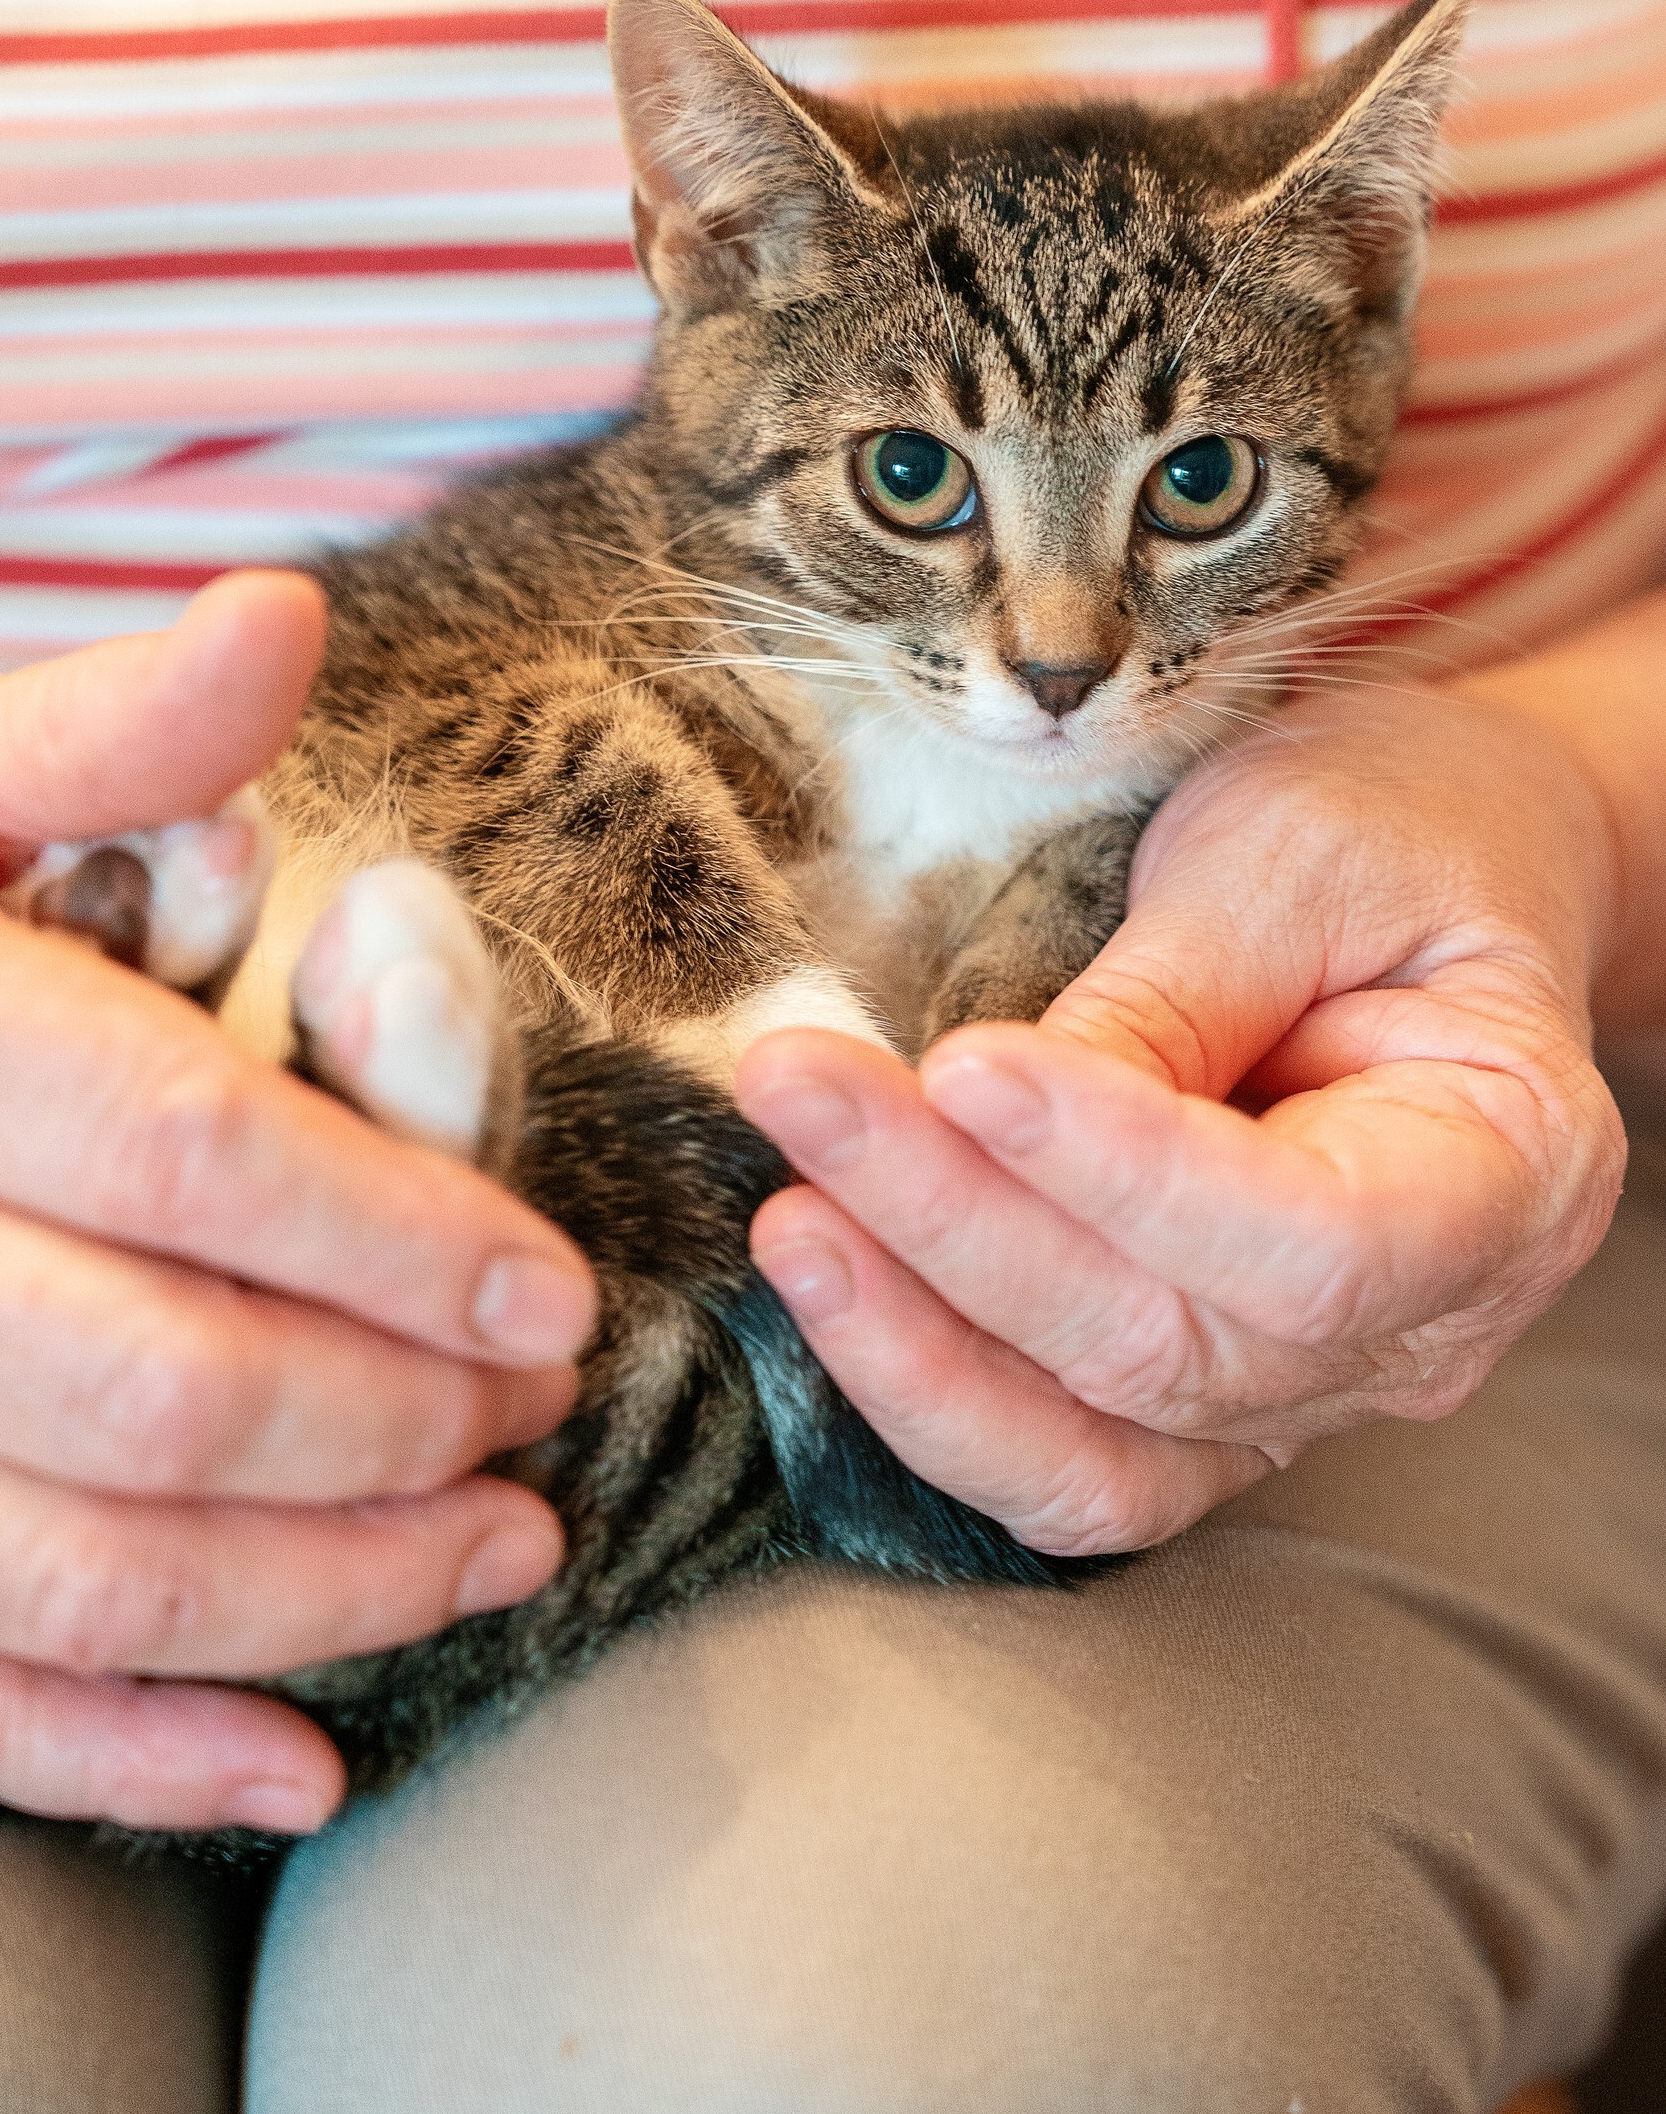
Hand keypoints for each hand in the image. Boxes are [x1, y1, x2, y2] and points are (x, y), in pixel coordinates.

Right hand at [0, 576, 593, 1833]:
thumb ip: (108, 732)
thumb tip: (284, 618)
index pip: (183, 1158)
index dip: (393, 1235)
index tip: (554, 1292)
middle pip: (158, 1390)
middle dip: (393, 1423)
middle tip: (543, 1418)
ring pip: (76, 1570)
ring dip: (320, 1597)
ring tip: (499, 1558)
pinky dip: (131, 1759)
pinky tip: (299, 1769)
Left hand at [735, 675, 1629, 1558]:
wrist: (1430, 865)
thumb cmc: (1392, 834)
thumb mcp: (1299, 857)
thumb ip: (1174, 992)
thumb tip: (987, 1108)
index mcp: (1508, 1172)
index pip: (1312, 1240)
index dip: (1127, 1174)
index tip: (966, 1069)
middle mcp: (1424, 1326)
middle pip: (1172, 1345)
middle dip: (961, 1226)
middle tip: (802, 1090)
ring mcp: (1308, 1388)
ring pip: (1099, 1445)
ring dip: (918, 1340)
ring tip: (790, 1217)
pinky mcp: (1199, 1402)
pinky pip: (1064, 1465)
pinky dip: (937, 1401)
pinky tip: (831, 1292)